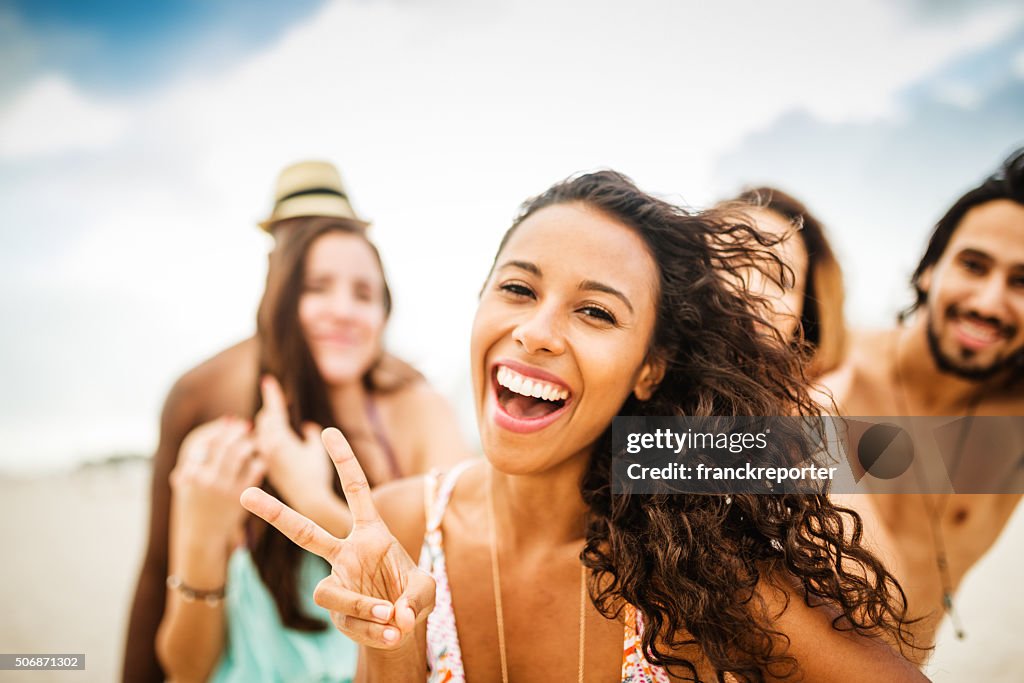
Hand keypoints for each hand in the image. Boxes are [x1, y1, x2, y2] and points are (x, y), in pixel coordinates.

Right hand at [170, 416, 265, 543]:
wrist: (200, 535)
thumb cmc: (194, 502)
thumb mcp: (185, 480)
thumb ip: (198, 455)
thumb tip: (225, 422)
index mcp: (187, 472)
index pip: (200, 440)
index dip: (216, 428)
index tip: (228, 421)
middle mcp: (204, 479)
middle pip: (222, 443)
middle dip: (236, 430)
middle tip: (246, 425)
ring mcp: (222, 488)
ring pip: (240, 453)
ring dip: (249, 443)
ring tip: (253, 441)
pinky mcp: (240, 497)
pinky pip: (254, 470)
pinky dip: (258, 460)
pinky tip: (259, 459)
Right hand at [241, 428, 434, 650]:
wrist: (400, 628)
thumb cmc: (412, 598)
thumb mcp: (426, 591)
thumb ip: (415, 598)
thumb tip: (393, 616)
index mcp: (371, 533)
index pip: (356, 490)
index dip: (344, 462)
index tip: (328, 431)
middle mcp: (347, 554)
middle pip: (305, 532)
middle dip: (275, 513)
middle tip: (244, 494)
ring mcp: (337, 582)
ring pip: (326, 591)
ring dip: (359, 604)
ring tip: (391, 616)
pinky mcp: (335, 612)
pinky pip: (345, 619)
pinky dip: (370, 628)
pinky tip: (391, 633)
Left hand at [253, 375, 332, 512]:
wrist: (308, 501)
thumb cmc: (317, 475)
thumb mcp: (316, 449)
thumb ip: (311, 434)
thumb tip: (307, 427)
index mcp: (279, 438)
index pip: (274, 410)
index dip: (272, 394)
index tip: (268, 380)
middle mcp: (267, 447)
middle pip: (263, 419)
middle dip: (270, 408)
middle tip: (275, 399)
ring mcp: (265, 457)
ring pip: (260, 433)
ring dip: (267, 424)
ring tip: (276, 418)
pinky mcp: (266, 466)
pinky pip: (262, 445)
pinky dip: (268, 438)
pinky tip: (275, 440)